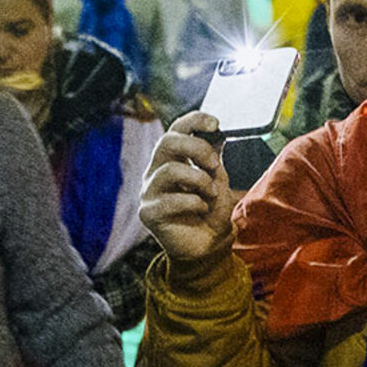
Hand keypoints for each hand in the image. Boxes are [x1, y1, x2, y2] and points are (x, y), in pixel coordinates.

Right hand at [137, 112, 236, 264]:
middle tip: (215, 165)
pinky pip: (170, 200)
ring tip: (211, 193)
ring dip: (199, 180)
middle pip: (167, 141)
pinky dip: (194, 203)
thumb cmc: (210, 210)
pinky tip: (201, 209)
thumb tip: (217, 135)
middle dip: (197, 148)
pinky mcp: (148, 212)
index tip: (216, 124)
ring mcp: (149, 191)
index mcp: (172, 158)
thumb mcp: (218, 180)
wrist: (208, 245)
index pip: (176, 129)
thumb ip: (214, 159)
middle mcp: (156, 170)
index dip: (194, 120)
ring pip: (170, 170)